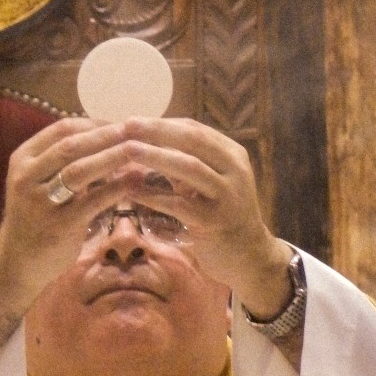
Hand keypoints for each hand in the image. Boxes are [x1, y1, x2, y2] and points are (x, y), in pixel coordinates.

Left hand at [93, 118, 293, 317]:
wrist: (248, 255)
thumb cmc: (222, 214)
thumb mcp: (210, 182)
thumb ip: (187, 162)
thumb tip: (146, 140)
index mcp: (232, 155)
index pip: (195, 130)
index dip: (162, 123)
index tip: (132, 120)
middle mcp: (235, 170)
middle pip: (193, 141)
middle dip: (158, 131)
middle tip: (127, 126)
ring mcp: (228, 195)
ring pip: (190, 167)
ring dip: (156, 157)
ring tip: (127, 150)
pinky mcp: (216, 221)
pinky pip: (180, 204)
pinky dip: (154, 196)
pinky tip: (131, 192)